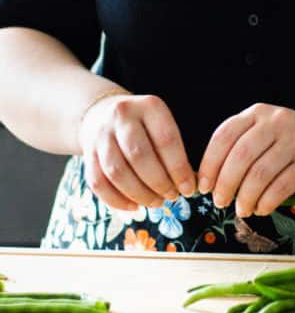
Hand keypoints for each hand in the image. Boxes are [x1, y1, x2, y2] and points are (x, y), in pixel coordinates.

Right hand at [78, 92, 196, 211]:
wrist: (103, 113)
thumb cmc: (144, 124)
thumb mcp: (161, 123)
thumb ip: (175, 149)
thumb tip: (188, 183)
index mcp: (148, 106)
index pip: (166, 140)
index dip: (179, 168)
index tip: (188, 189)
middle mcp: (122, 116)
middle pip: (139, 156)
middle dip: (159, 183)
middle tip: (172, 197)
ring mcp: (101, 134)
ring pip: (117, 171)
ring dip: (139, 194)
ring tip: (156, 202)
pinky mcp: (87, 153)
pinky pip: (98, 182)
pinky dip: (117, 200)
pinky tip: (134, 206)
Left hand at [196, 103, 294, 216]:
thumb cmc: (291, 141)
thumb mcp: (265, 132)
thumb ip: (240, 147)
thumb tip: (207, 180)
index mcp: (258, 113)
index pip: (224, 136)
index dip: (209, 164)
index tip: (203, 186)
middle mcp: (276, 122)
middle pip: (240, 157)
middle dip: (225, 184)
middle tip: (220, 202)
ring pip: (260, 174)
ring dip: (246, 198)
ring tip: (242, 209)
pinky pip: (281, 187)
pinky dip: (266, 202)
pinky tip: (261, 209)